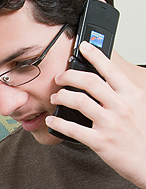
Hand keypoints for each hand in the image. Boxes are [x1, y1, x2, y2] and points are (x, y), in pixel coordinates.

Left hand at [46, 41, 145, 188]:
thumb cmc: (143, 136)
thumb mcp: (140, 107)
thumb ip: (124, 94)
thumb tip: (105, 81)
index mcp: (131, 95)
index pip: (110, 69)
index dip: (95, 54)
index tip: (83, 46)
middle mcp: (121, 106)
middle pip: (89, 81)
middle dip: (69, 76)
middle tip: (59, 77)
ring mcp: (110, 124)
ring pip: (78, 101)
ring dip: (61, 97)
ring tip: (55, 98)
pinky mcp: (101, 141)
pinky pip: (73, 128)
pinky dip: (58, 123)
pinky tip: (52, 121)